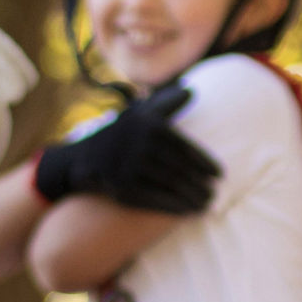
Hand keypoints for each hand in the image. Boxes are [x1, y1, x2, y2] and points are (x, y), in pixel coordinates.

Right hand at [32, 80, 219, 213]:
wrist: (82, 159)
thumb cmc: (120, 135)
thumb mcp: (139, 114)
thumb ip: (166, 104)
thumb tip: (192, 90)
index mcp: (150, 124)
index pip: (185, 147)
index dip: (205, 163)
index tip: (219, 175)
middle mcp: (140, 142)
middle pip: (180, 168)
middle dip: (200, 184)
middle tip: (215, 194)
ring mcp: (129, 164)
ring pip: (170, 184)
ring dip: (192, 197)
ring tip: (206, 204)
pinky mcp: (120, 185)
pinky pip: (155, 198)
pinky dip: (175, 207)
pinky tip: (188, 212)